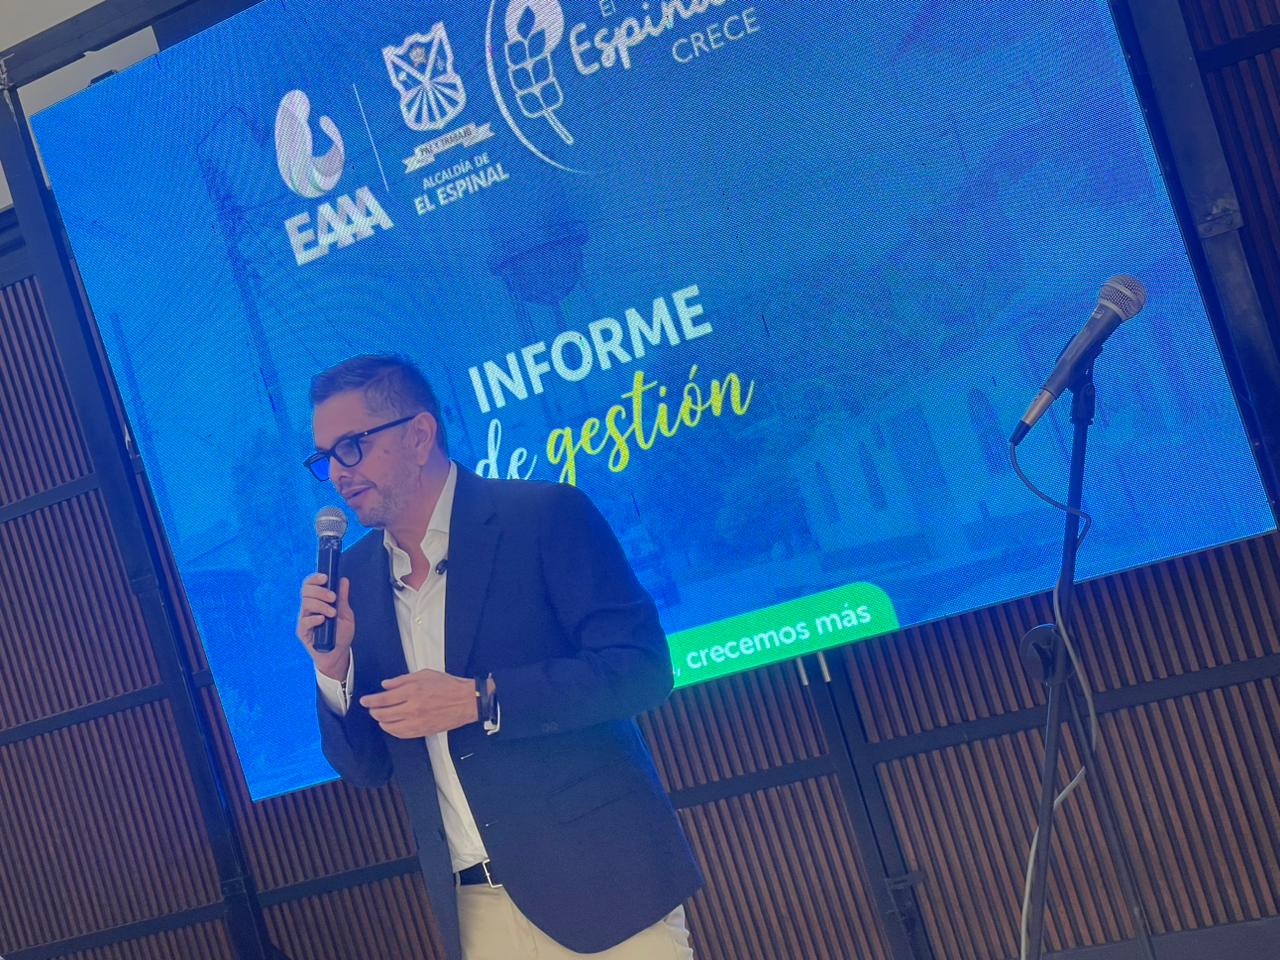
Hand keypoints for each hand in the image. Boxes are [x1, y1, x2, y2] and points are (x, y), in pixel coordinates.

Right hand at [296, 573, 354, 680]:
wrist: (339, 653)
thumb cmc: (341, 634)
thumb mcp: (346, 614)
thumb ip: (343, 598)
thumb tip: (343, 580)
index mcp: (318, 601)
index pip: (310, 585)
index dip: (315, 578)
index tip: (325, 577)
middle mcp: (309, 608)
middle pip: (306, 591)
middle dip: (320, 591)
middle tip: (333, 598)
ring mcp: (304, 619)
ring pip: (306, 603)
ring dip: (321, 605)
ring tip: (332, 613)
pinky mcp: (303, 632)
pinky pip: (304, 621)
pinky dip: (314, 618)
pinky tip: (322, 620)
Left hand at [360, 670, 477, 738]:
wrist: (466, 701)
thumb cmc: (448, 685)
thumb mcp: (424, 674)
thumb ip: (402, 679)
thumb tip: (385, 685)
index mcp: (412, 691)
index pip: (383, 699)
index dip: (370, 700)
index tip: (364, 700)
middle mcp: (412, 708)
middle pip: (383, 714)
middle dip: (373, 711)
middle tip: (371, 708)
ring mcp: (417, 722)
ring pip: (389, 726)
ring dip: (381, 721)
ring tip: (380, 716)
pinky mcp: (422, 731)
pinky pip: (401, 734)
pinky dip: (392, 730)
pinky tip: (391, 725)